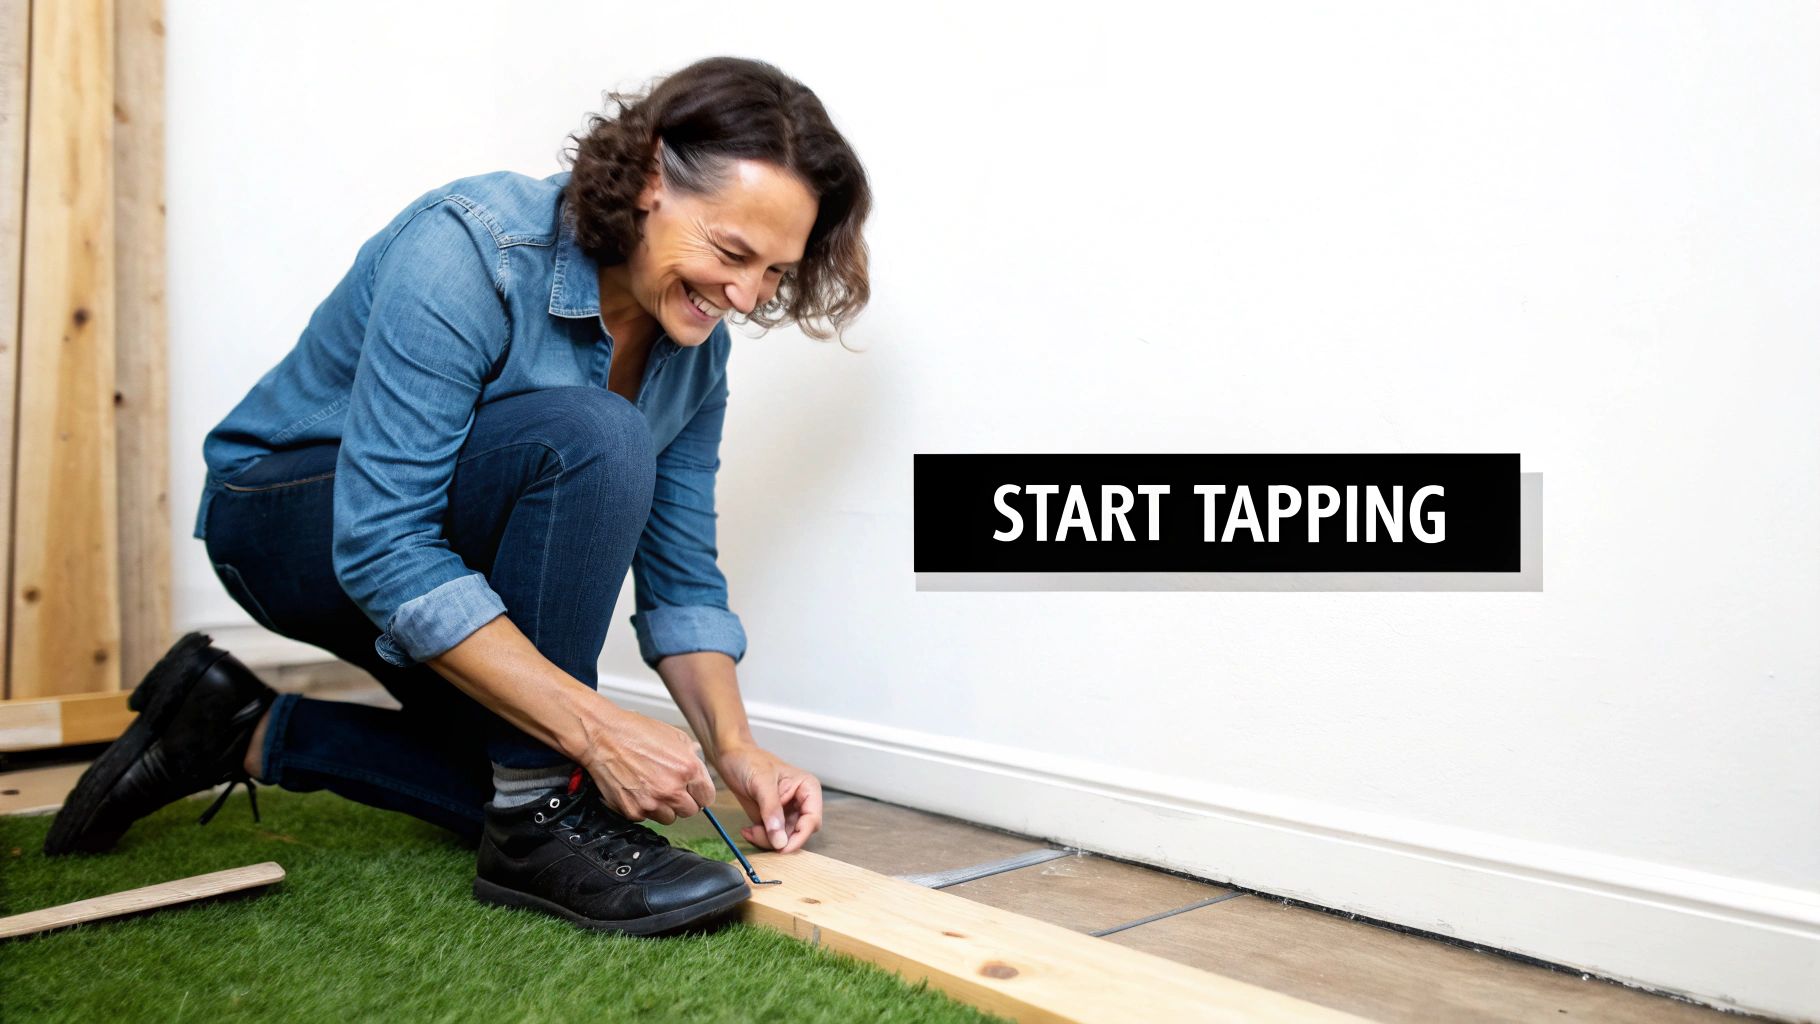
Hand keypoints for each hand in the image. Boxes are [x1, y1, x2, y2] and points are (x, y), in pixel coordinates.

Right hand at [574, 703, 715, 824]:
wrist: (602, 737)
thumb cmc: (635, 732)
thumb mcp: (674, 736)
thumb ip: (691, 756)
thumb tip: (699, 771)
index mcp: (688, 769)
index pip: (707, 798)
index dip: (700, 793)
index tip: (694, 792)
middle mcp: (672, 790)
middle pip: (690, 811)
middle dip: (683, 801)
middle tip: (671, 788)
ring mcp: (651, 803)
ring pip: (669, 818)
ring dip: (664, 807)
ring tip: (651, 787)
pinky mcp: (633, 811)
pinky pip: (646, 817)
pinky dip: (643, 807)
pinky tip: (637, 789)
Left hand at [714, 744, 822, 852]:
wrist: (731, 757)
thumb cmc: (749, 760)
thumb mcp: (762, 783)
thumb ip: (772, 811)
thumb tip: (780, 840)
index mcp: (807, 789)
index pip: (812, 820)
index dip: (800, 836)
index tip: (782, 847)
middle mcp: (801, 803)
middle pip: (799, 833)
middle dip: (780, 839)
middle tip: (758, 833)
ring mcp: (787, 813)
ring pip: (785, 839)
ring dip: (767, 840)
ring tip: (750, 830)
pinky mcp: (773, 820)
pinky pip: (772, 838)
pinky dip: (760, 838)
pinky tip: (748, 830)